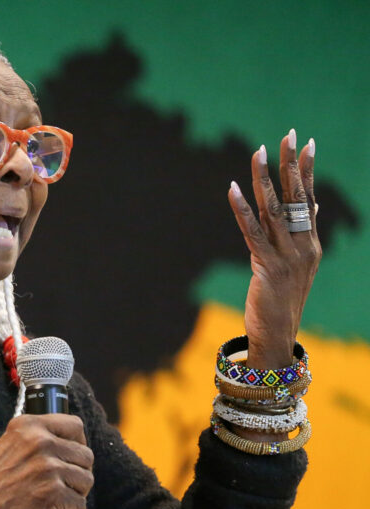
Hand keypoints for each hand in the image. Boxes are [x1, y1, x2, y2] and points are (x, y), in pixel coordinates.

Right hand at [0, 414, 93, 508]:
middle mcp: (41, 442)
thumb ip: (34, 438)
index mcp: (28, 426)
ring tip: (65, 499)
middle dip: (80, 471)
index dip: (79, 441)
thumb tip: (65, 443)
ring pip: (86, 479)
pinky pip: (79, 504)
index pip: (74, 424)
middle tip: (68, 482)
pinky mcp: (52, 493)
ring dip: (78, 492)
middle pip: (85, 455)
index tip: (74, 453)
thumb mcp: (7, 444)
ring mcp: (48, 467)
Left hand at [227, 129, 320, 368]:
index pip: (310, 198)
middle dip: (291, 164)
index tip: (307, 142)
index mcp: (310, 242)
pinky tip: (233, 188)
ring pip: (275, 210)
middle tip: (288, 134)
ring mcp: (288, 256)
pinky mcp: (267, 267)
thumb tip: (315, 206)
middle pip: (296, 198)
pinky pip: (253, 232)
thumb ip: (303, 234)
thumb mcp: (297, 264)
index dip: (307, 170)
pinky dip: (242, 209)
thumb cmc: (283, 299)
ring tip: (259, 151)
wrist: (278, 334)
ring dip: (265, 179)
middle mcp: (304, 245)